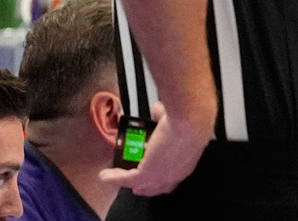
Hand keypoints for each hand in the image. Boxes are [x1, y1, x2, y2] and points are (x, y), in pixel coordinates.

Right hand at [99, 101, 215, 196]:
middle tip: (134, 182)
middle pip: (156, 187)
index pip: (172, 177)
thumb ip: (165, 116)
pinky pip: (125, 179)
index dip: (160, 177)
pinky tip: (105, 175)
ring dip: (125, 181)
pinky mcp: (147, 173)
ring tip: (114, 176)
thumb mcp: (178, 121)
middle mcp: (175, 174)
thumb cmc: (192, 118)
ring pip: (139, 184)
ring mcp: (161, 176)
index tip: (151, 171)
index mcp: (186, 163)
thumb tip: (156, 110)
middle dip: (144, 186)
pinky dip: (113, 177)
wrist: (190, 120)